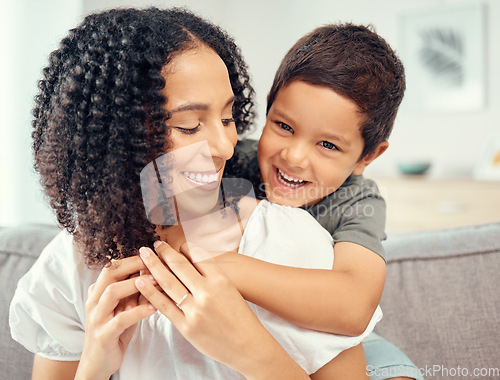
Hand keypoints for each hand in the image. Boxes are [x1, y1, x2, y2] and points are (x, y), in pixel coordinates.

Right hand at [76, 256, 156, 379]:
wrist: (98, 363)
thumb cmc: (116, 332)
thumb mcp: (125, 308)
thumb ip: (136, 292)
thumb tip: (156, 273)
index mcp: (98, 292)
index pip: (112, 266)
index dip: (132, 259)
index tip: (152, 255)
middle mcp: (94, 301)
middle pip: (109, 273)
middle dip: (133, 264)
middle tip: (154, 262)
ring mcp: (97, 318)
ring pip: (112, 292)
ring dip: (135, 284)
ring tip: (156, 281)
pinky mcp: (103, 334)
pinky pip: (121, 319)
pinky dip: (138, 311)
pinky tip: (154, 308)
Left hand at [136, 242, 309, 378]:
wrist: (248, 346)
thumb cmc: (241, 318)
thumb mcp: (230, 290)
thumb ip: (212, 276)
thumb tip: (192, 261)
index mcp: (220, 280)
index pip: (196, 257)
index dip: (182, 248)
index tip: (173, 244)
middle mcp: (207, 292)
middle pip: (179, 266)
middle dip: (164, 253)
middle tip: (154, 243)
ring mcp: (196, 310)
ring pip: (168, 283)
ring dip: (153, 266)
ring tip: (144, 255)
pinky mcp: (187, 326)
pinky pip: (164, 306)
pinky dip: (150, 292)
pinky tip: (141, 281)